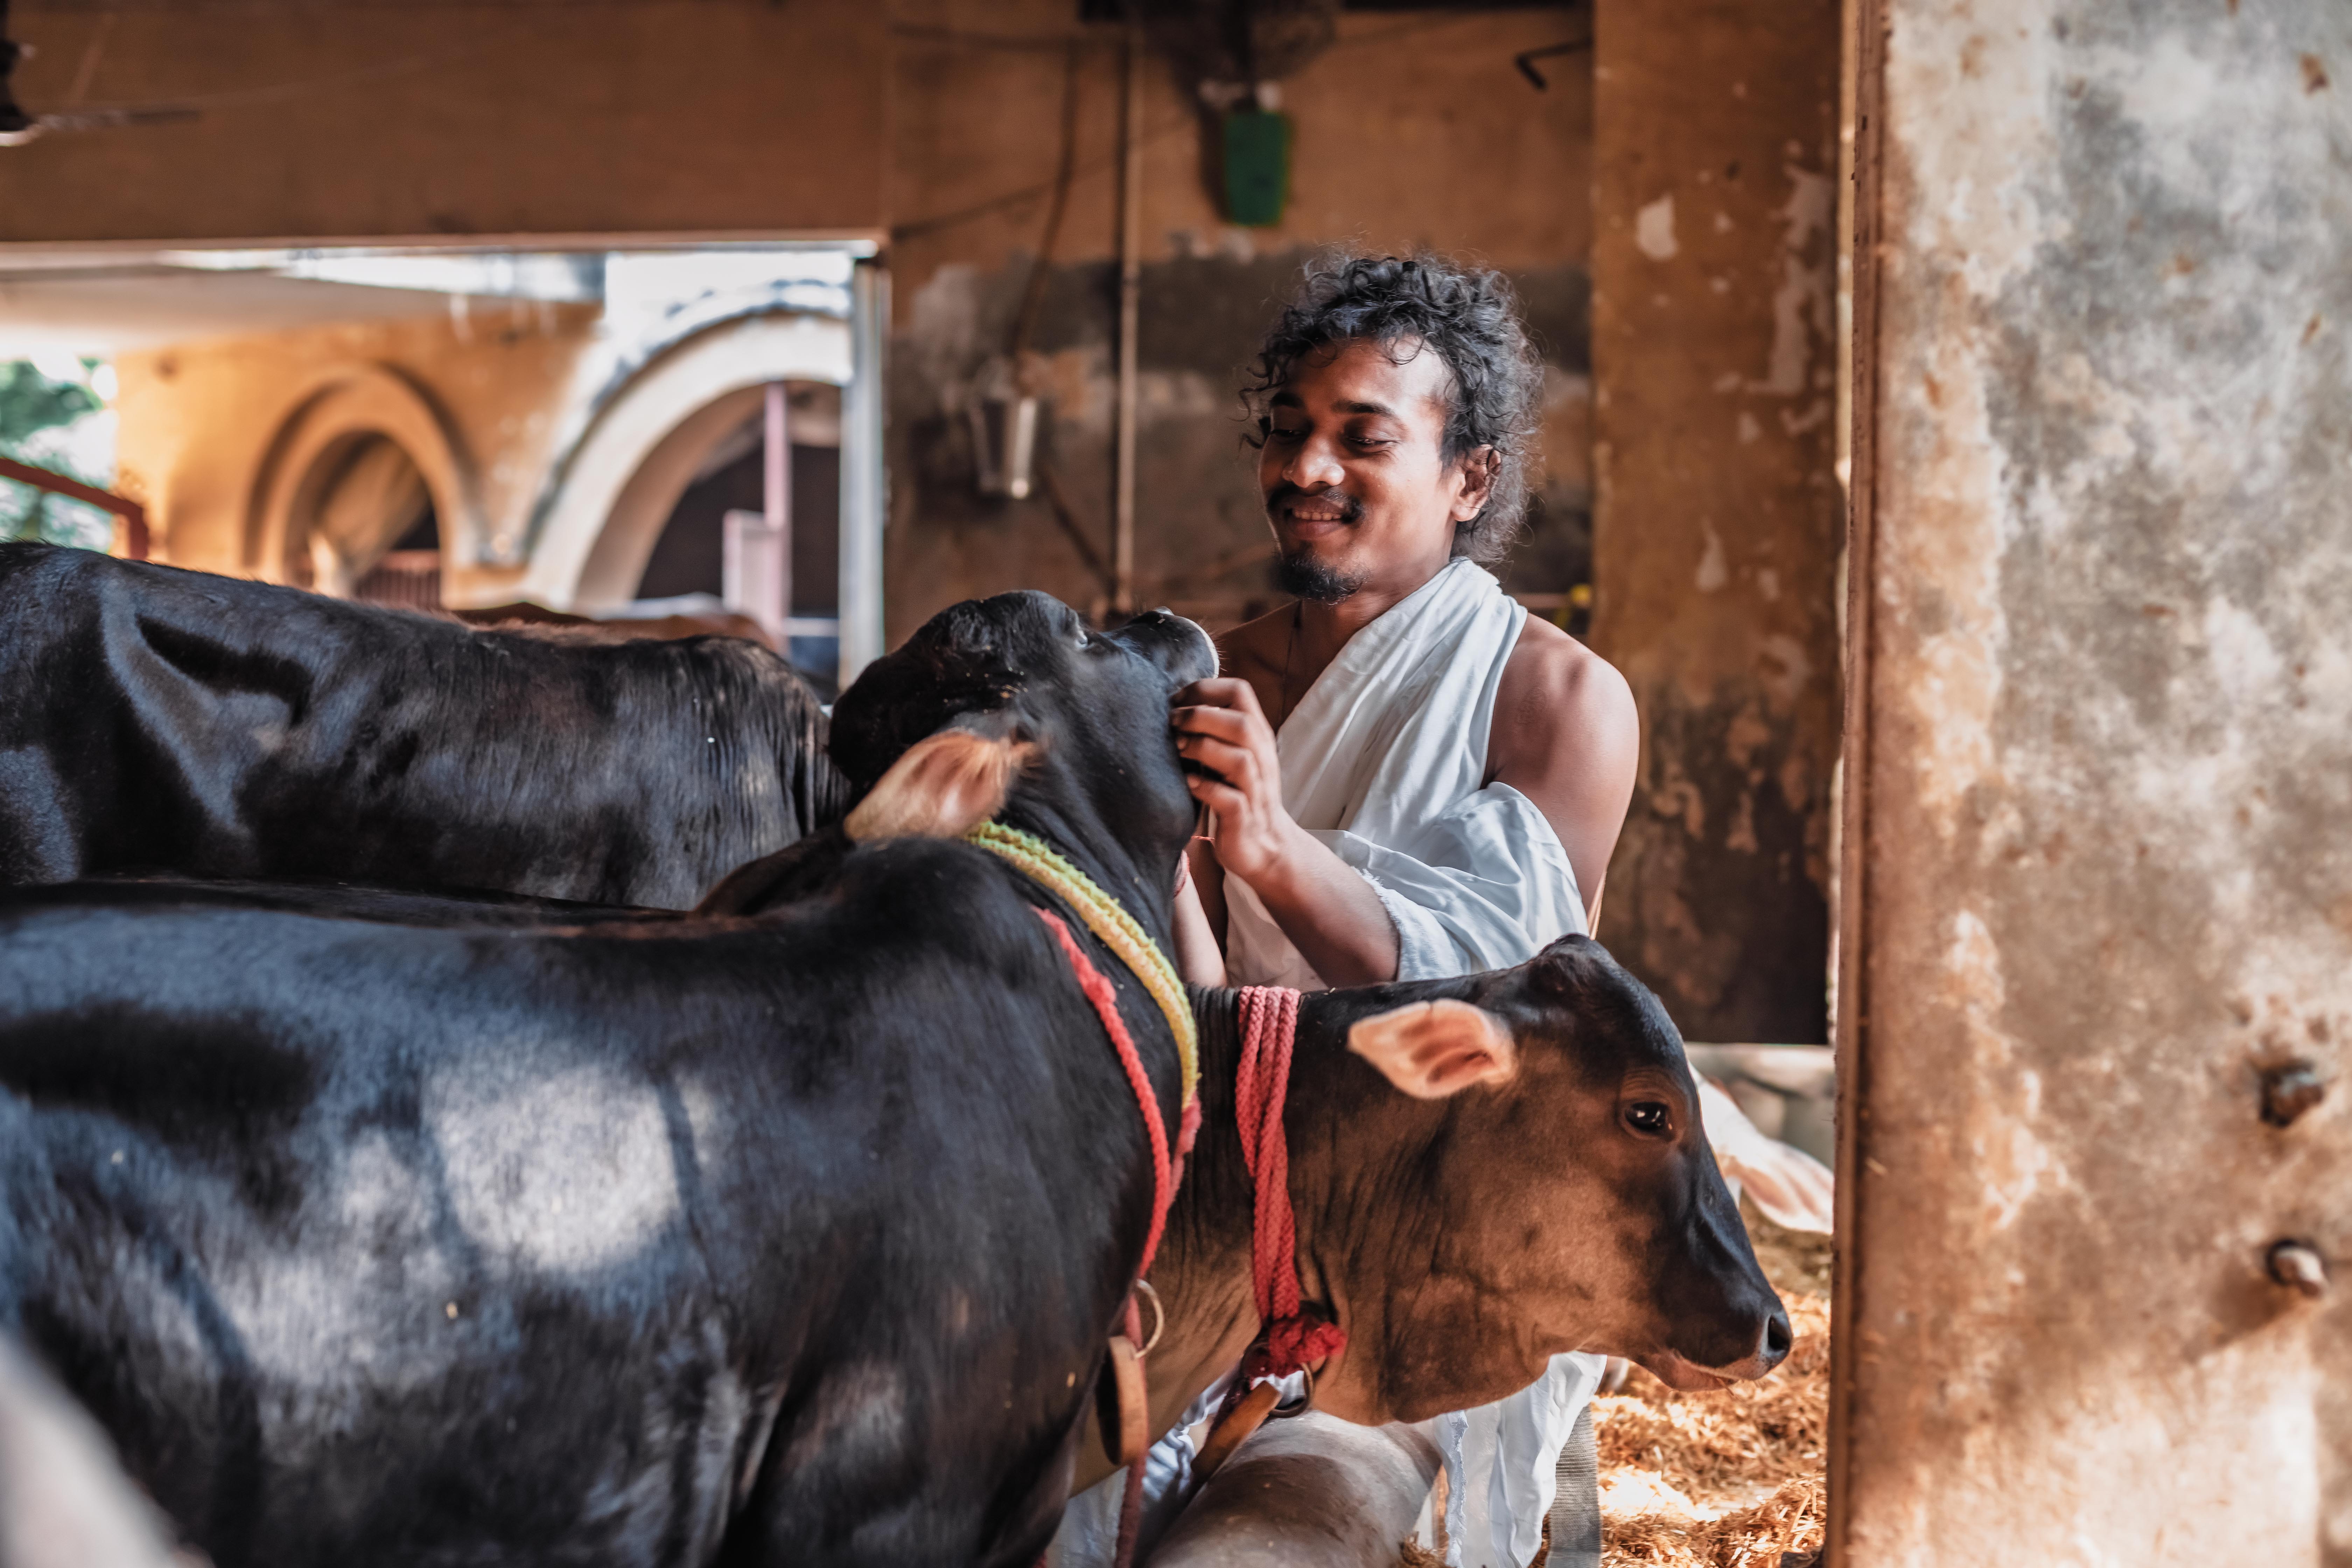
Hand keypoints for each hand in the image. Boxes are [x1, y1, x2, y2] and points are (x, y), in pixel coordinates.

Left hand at [1170, 678, 1301, 884]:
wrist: (1265, 846)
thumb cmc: (1238, 793)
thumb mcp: (1233, 755)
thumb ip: (1215, 729)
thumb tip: (1174, 702)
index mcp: (1257, 736)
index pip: (1240, 691)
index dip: (1204, 688)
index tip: (1176, 700)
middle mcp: (1261, 758)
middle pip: (1241, 723)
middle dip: (1200, 716)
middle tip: (1171, 722)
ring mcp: (1255, 789)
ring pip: (1239, 758)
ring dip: (1202, 748)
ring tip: (1177, 748)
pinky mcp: (1244, 818)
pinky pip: (1230, 799)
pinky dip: (1206, 787)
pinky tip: (1188, 782)